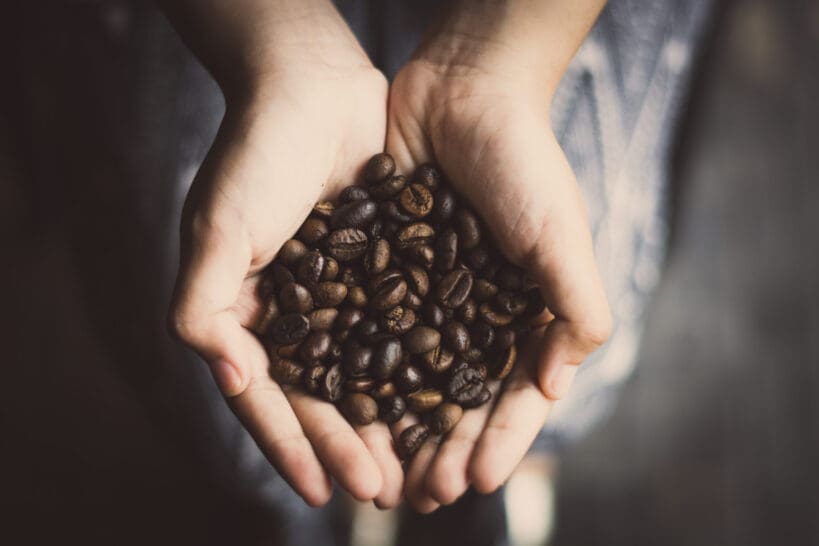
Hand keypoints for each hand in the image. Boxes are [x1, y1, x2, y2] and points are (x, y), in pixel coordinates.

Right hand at [165, 1, 402, 507]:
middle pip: (318, 396)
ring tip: (414, 464)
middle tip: (381, 488)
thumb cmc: (256, 153)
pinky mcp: (380, 272)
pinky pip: (399, 331)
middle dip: (345, 444)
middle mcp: (290, 313)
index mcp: (243, 313)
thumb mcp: (217, 229)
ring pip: (363, 374)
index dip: (289, 444)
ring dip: (385, 421)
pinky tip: (440, 399)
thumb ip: (204, 307)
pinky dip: (415, 368)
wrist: (312, 86)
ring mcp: (337, 296)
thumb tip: (229, 379)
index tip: (318, 490)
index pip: (265, 396)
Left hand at [385, 1, 610, 511]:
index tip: (476, 482)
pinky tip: (344, 409)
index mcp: (527, 313)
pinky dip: (361, 374)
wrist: (463, 90)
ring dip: (400, 428)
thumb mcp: (561, 232)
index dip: (501, 441)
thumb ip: (575, 306)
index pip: (518, 394)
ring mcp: (432, 296)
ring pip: (414, 379)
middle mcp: (479, 313)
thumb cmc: (522, 160)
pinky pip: (372, 332)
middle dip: (445, 449)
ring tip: (383, 474)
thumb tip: (557, 384)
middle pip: (462, 398)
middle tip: (423, 496)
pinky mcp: (387, 272)